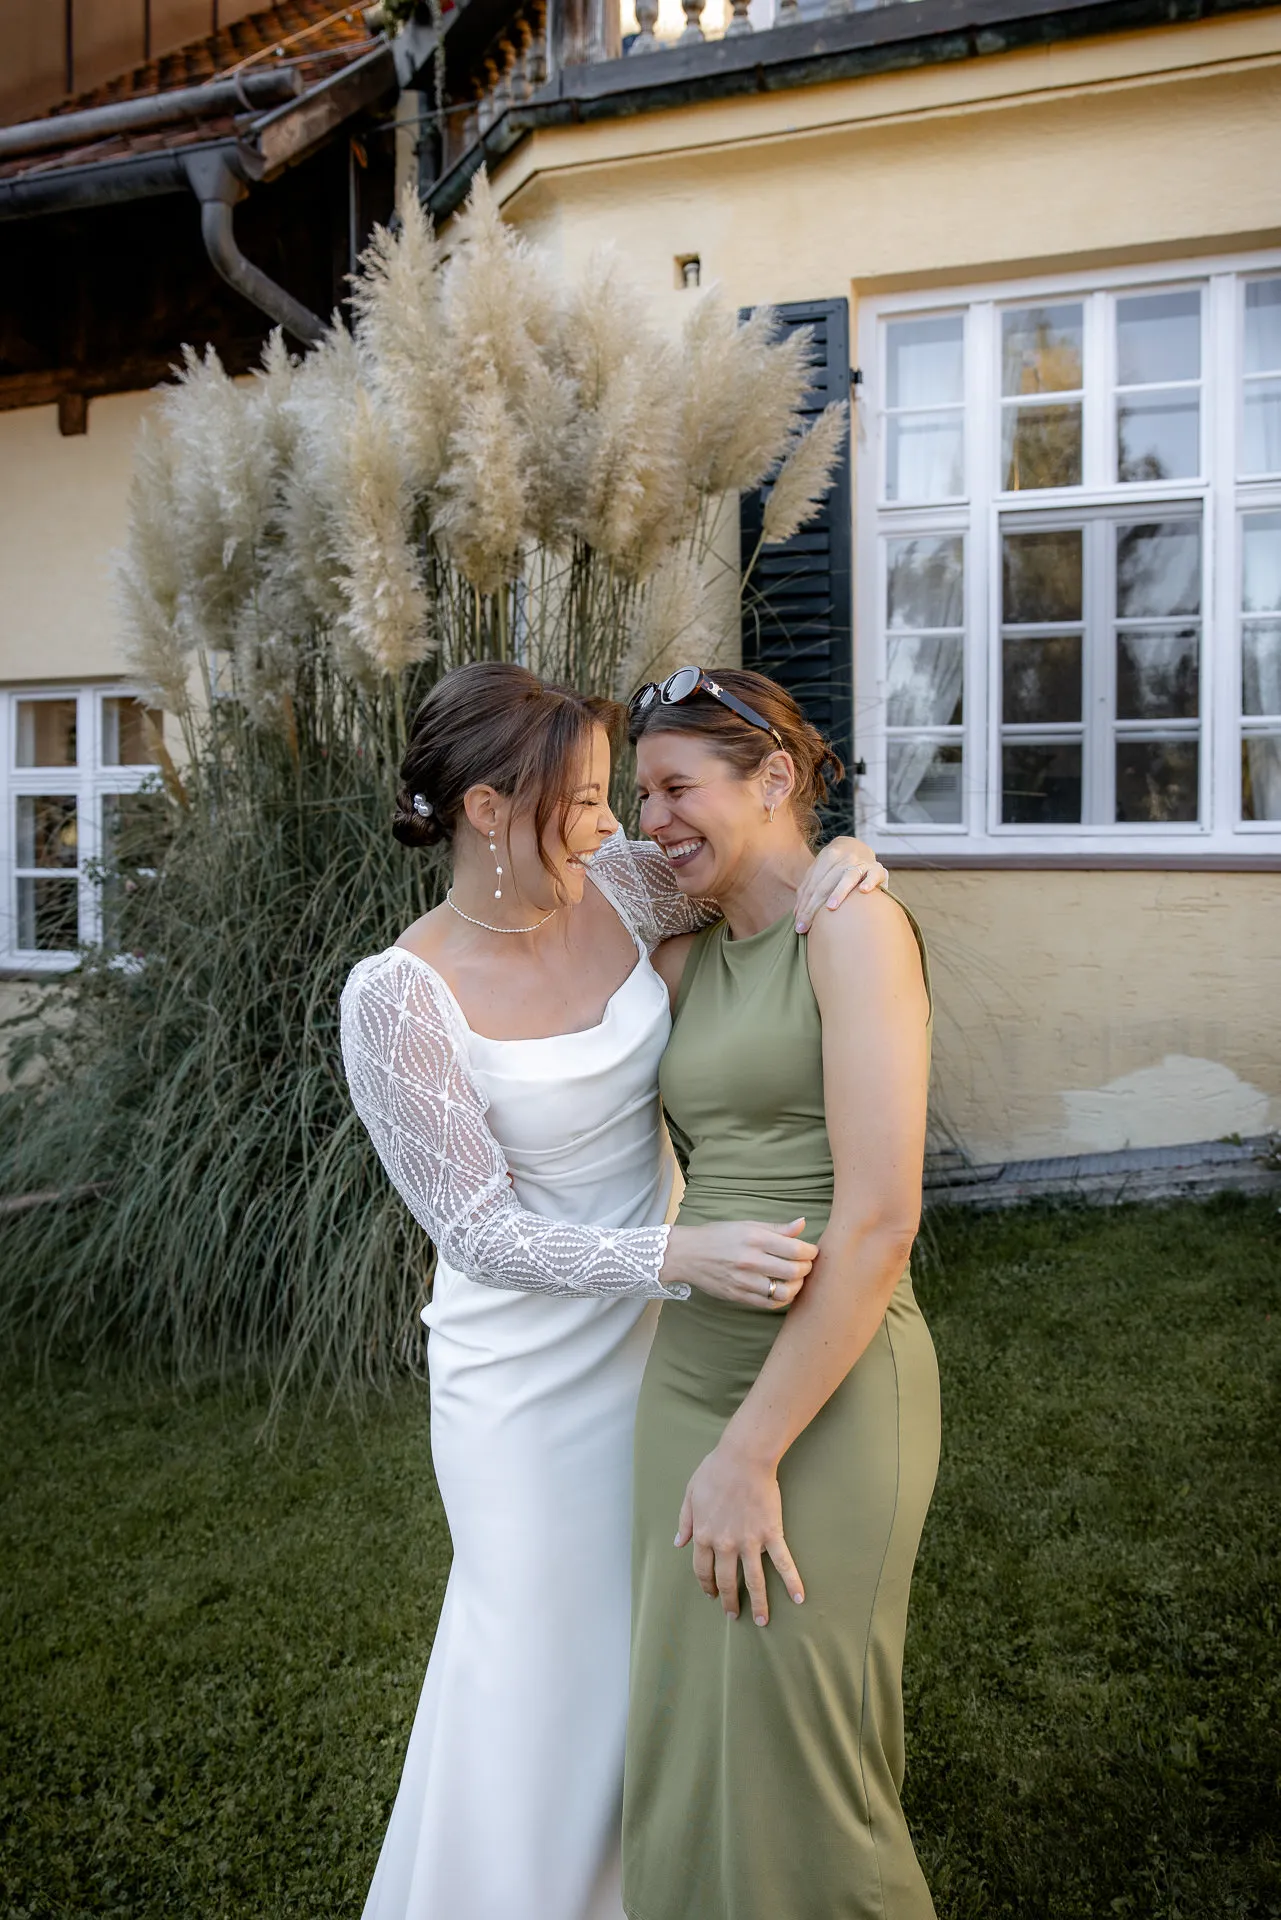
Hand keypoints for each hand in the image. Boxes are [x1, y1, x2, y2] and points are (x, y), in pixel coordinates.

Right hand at [661, 1218, 816, 1309]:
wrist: (687, 1254)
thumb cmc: (718, 1235)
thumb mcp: (747, 1225)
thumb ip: (777, 1228)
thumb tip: (802, 1224)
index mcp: (754, 1238)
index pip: (795, 1249)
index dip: (811, 1252)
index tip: (812, 1251)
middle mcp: (750, 1260)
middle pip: (793, 1271)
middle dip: (807, 1269)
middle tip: (806, 1265)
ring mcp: (744, 1281)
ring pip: (784, 1292)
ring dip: (796, 1287)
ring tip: (795, 1280)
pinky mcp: (738, 1296)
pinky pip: (768, 1304)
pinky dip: (781, 1300)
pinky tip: (781, 1291)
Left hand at [674, 1441, 803, 1625]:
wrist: (744, 1457)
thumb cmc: (715, 1471)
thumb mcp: (690, 1494)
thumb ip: (685, 1521)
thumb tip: (678, 1543)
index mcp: (704, 1535)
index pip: (703, 1570)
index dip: (707, 1585)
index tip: (712, 1595)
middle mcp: (725, 1544)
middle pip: (727, 1581)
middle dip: (729, 1601)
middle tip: (733, 1614)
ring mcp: (750, 1541)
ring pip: (754, 1580)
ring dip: (758, 1603)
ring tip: (761, 1621)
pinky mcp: (771, 1534)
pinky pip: (783, 1562)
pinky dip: (791, 1582)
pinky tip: (798, 1598)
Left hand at [794, 838, 886, 933]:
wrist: (858, 846)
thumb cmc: (834, 866)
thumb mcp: (819, 871)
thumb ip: (808, 889)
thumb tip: (797, 914)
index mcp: (826, 858)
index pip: (812, 886)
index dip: (805, 906)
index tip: (799, 926)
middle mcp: (843, 859)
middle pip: (826, 884)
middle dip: (814, 906)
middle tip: (808, 926)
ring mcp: (861, 862)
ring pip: (848, 877)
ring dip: (839, 891)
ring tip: (830, 907)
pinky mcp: (877, 869)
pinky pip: (874, 874)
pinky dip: (869, 881)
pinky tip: (863, 890)